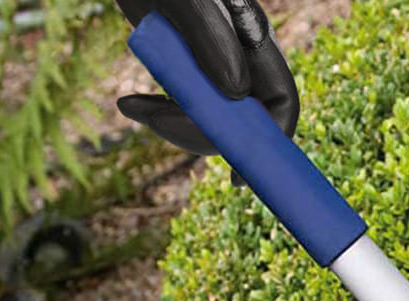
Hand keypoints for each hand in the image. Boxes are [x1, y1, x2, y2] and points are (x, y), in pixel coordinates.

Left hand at [114, 0, 297, 164]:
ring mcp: (211, 62)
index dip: (269, 142)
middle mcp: (238, 54)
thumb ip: (211, 41)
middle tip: (157, 122)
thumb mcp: (185, 4)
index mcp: (252, 38)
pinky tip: (128, 104)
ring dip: (174, 123)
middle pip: (243, 118)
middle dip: (204, 132)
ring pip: (210, 117)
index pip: (279, 100)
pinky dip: (157, 111)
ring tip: (133, 107)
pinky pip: (183, 104)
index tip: (240, 175)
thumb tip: (236, 95)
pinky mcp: (183, 65)